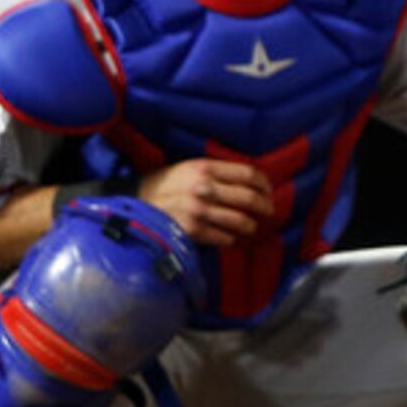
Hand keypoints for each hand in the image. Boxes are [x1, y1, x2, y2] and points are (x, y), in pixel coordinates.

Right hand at [139, 157, 273, 246]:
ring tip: (250, 226)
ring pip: (240, 221)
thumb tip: (249, 181)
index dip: (264, 183)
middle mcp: (204, 188)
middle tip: (269, 211)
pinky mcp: (194, 231)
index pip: (248, 173)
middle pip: (248, 198)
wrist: (137, 204)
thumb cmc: (166, 184)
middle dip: (264, 206)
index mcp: (205, 168)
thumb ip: (217, 172)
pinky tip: (230, 237)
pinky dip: (231, 239)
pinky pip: (224, 238)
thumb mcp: (189, 168)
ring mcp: (199, 210)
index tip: (268, 190)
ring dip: (250, 225)